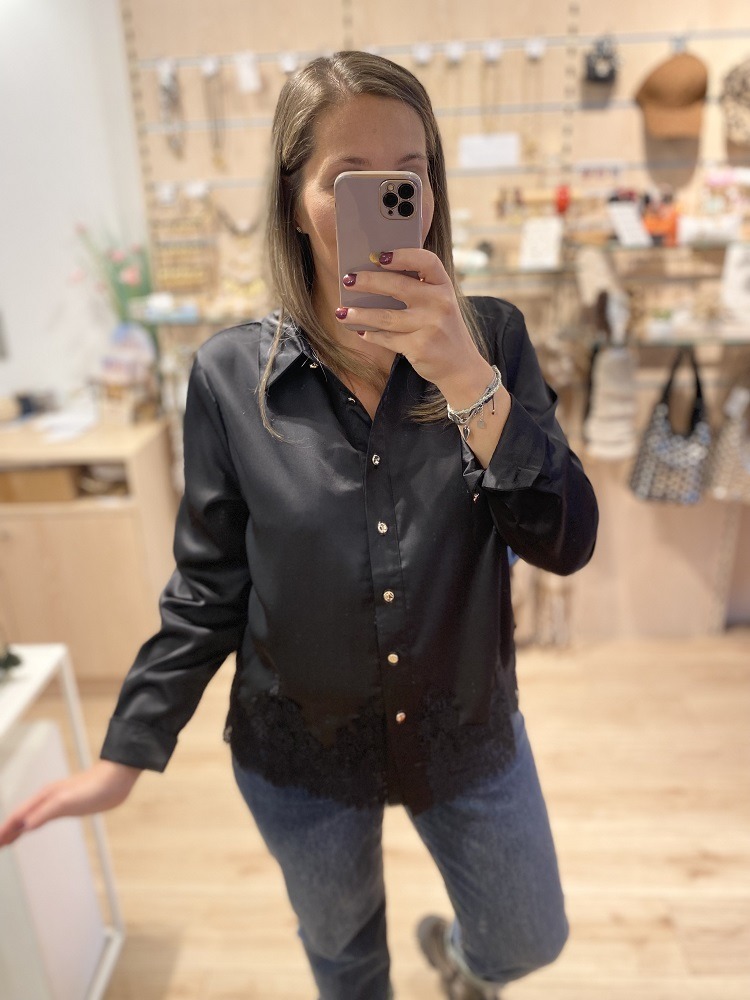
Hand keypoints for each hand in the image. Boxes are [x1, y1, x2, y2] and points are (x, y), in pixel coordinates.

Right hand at [0, 759, 141, 847]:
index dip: (5, 830)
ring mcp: (56, 802)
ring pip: (29, 817)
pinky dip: (31, 826)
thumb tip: (25, 826)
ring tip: (5, 842)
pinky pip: (42, 818)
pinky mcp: (67, 806)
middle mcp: (47, 799)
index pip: (17, 816)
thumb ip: (46, 813)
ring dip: (16, 829)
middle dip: (6, 831)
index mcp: (44, 797)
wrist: (117, 778)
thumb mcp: (67, 801)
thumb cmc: (95, 787)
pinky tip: (31, 829)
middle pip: (20, 817)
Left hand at [336, 248, 491, 398]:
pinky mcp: (420, 347)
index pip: (426, 261)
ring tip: (341, 312)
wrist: (460, 366)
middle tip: (347, 280)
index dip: (402, 255)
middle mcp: (440, 303)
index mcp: (444, 286)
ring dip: (359, 314)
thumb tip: (373, 276)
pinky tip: (360, 331)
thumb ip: (418, 288)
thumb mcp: (439, 304)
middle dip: (367, 282)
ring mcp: (430, 326)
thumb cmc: (442, 329)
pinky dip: (371, 335)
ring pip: (385, 316)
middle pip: (397, 286)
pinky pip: (387, 338)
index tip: (378, 256)